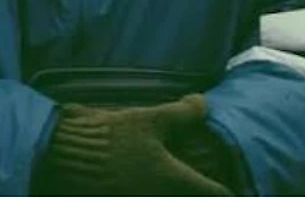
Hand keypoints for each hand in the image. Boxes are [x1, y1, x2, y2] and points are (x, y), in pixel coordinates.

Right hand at [34, 94, 232, 195]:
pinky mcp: (123, 202)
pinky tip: (153, 177)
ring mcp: (141, 202)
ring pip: (170, 200)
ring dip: (179, 191)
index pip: (216, 196)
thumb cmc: (111, 136)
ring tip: (183, 178)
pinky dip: (159, 192)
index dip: (230, 192)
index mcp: (174, 182)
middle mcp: (161, 200)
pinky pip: (150, 199)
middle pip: (193, 200)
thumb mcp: (150, 119)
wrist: (66, 155)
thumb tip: (205, 104)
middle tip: (210, 182)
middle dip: (203, 192)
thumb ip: (181, 114)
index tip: (238, 189)